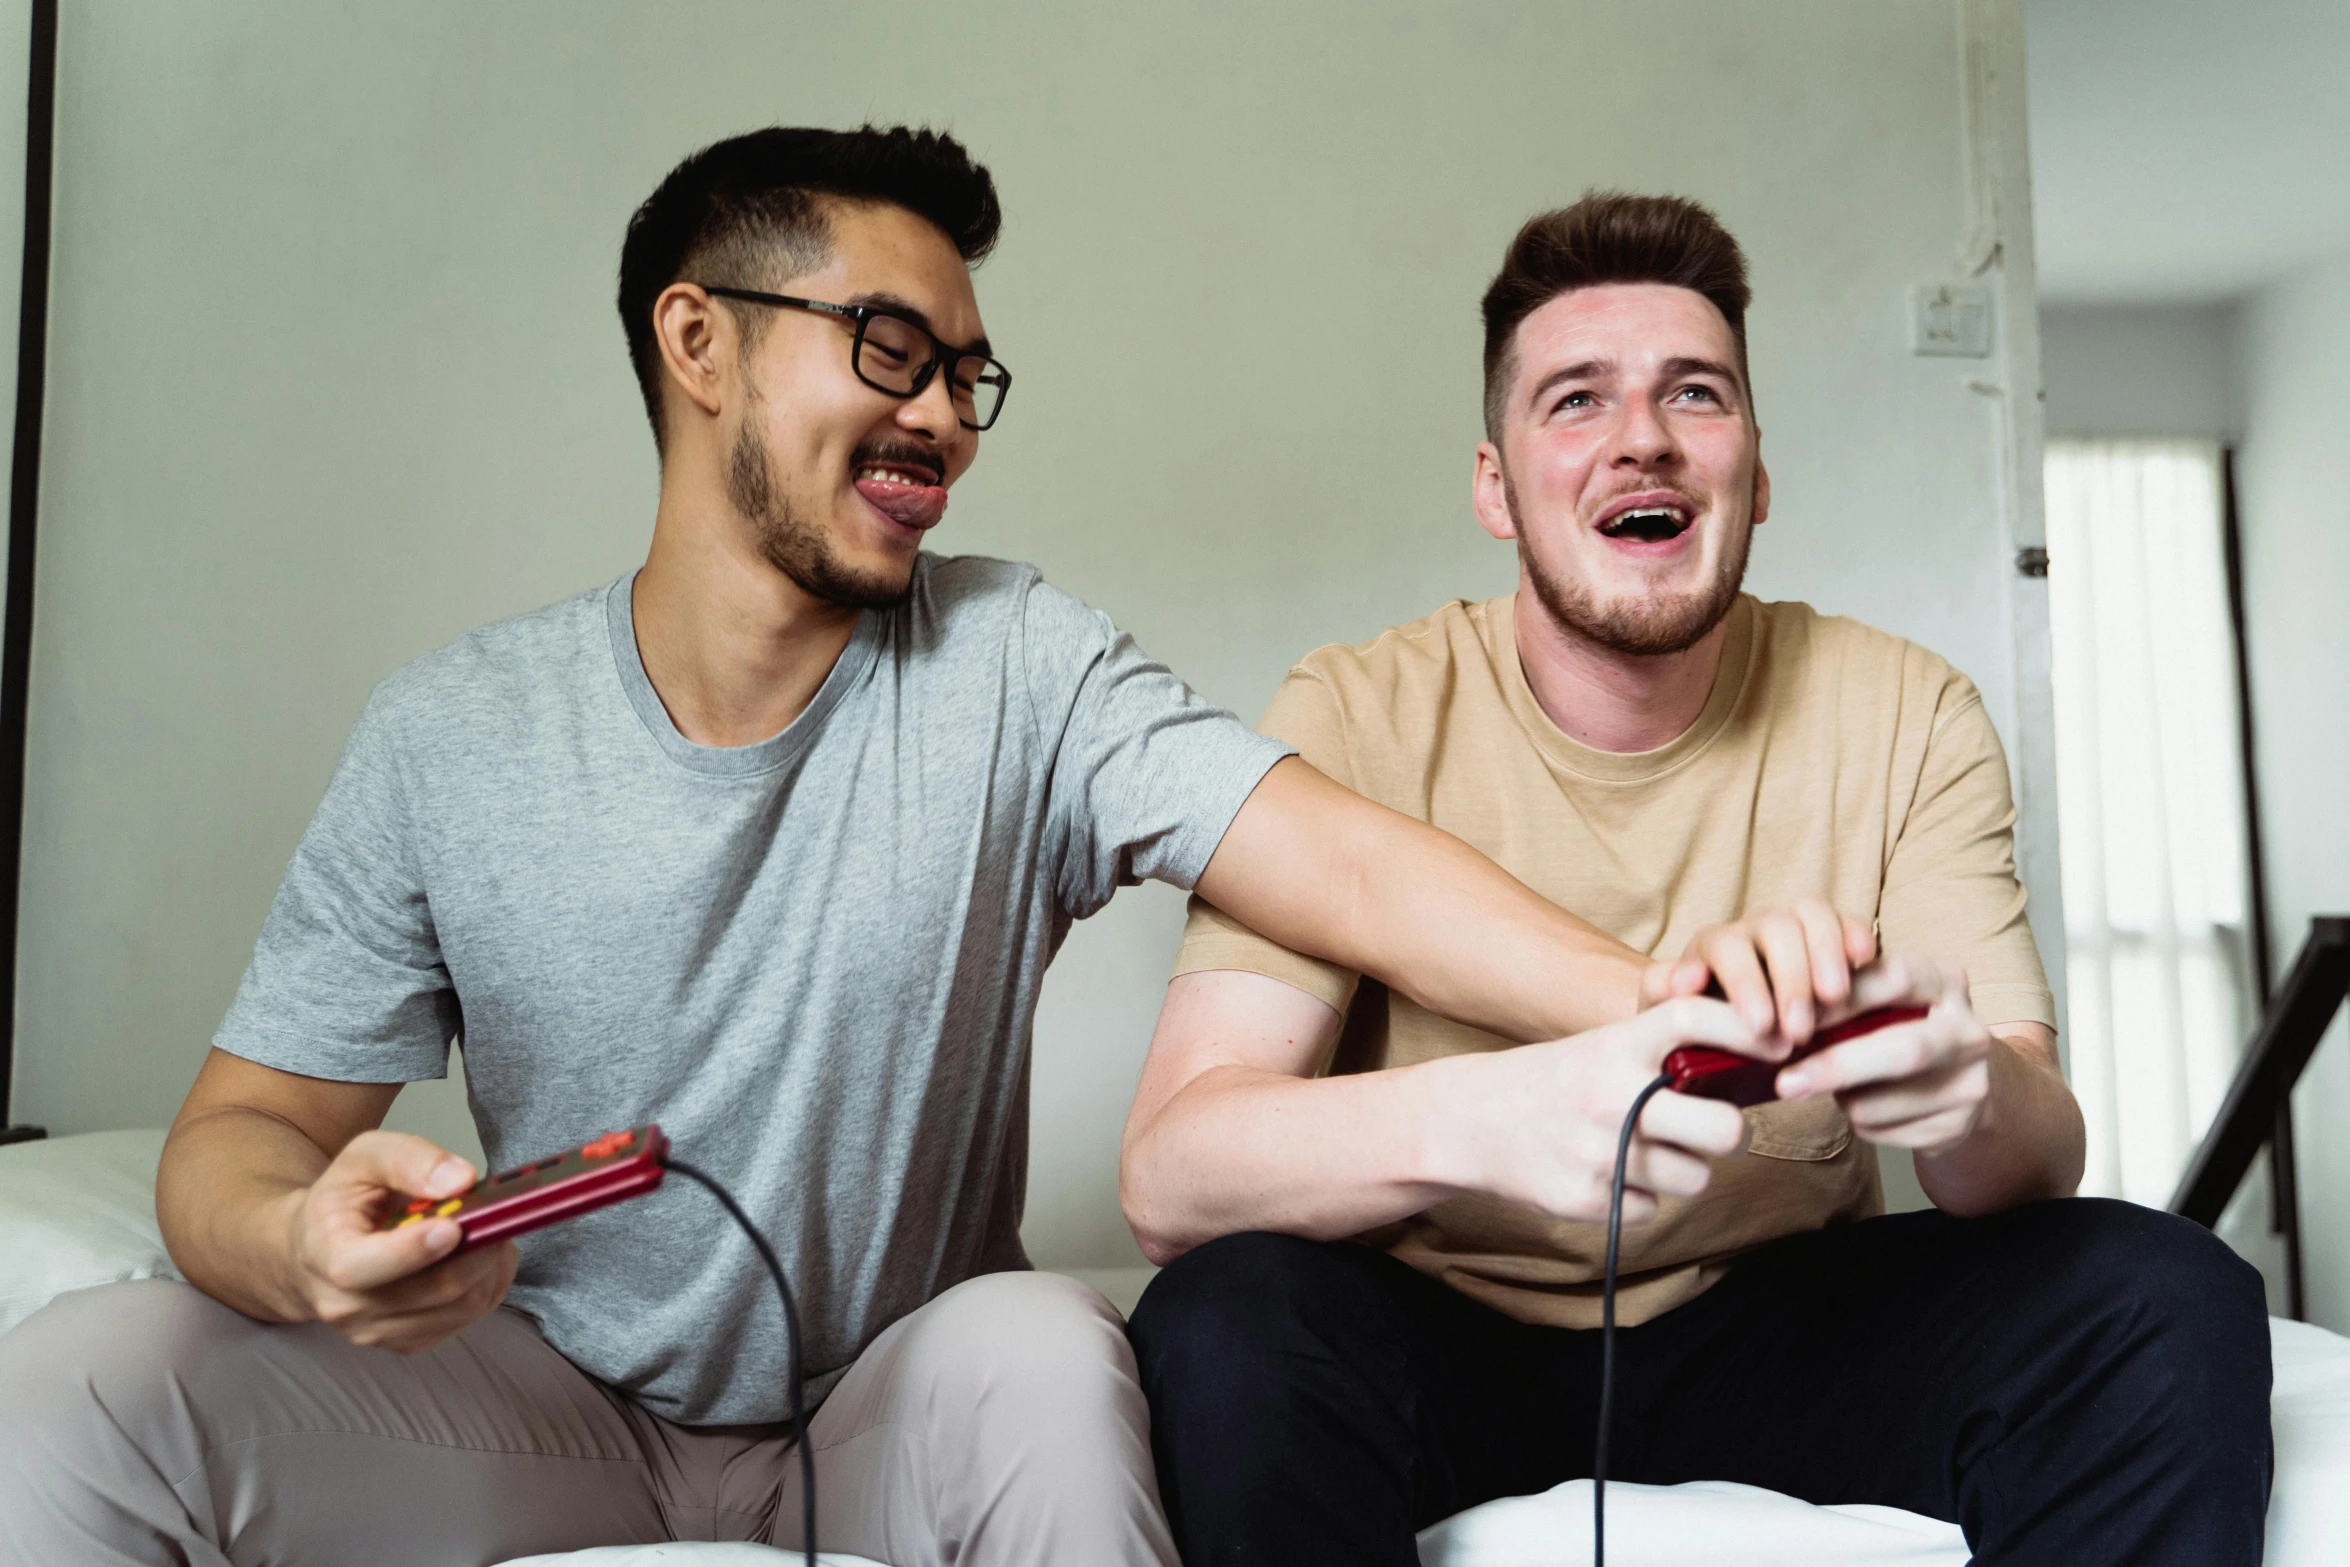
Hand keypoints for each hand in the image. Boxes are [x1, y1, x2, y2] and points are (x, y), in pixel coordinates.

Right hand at [284, 1130, 517, 1353]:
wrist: (315, 1251)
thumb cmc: (343, 1200)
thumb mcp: (364, 1158)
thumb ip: (408, 1159)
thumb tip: (461, 1181)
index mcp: (326, 1255)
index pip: (364, 1268)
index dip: (414, 1250)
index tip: (454, 1226)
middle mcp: (348, 1306)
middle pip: (434, 1289)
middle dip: (478, 1249)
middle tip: (497, 1214)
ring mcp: (377, 1332)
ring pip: (462, 1307)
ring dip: (490, 1266)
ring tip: (487, 1230)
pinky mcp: (407, 1343)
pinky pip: (468, 1318)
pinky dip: (488, 1284)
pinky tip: (479, 1255)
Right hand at [1434, 996, 1779, 1226]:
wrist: (1466, 1120)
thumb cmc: (1552, 1081)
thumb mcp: (1600, 1049)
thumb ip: (1660, 1055)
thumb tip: (1750, 1070)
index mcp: (1615, 1046)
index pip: (1693, 1021)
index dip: (1745, 1028)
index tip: (1777, 1042)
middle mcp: (1612, 1096)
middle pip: (1723, 1130)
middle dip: (1729, 1134)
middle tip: (1715, 1130)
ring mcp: (1600, 1152)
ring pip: (1693, 1178)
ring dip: (1682, 1169)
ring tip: (1646, 1151)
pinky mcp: (1587, 1199)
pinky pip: (1651, 1208)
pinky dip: (1639, 1197)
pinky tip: (1607, 1173)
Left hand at [1641, 898, 1877, 1042]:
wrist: (1728, 1033)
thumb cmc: (1701, 1029)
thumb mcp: (1673, 1017)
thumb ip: (1666, 996)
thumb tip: (1682, 981)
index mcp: (1714, 946)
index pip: (1725, 946)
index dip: (1743, 981)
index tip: (1758, 1024)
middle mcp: (1755, 929)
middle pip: (1774, 927)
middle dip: (1789, 977)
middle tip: (1799, 1029)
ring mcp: (1797, 928)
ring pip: (1812, 914)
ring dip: (1825, 952)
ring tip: (1835, 998)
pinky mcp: (1834, 941)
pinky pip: (1848, 923)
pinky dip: (1856, 934)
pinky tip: (1864, 958)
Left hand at [1775, 958, 1991, 1151]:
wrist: (1956, 1081)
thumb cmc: (1897, 1027)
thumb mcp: (1882, 998)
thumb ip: (1844, 997)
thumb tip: (1780, 1018)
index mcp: (1945, 981)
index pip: (1893, 979)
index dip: (1839, 1001)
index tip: (1790, 1018)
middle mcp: (1970, 1030)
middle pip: (1903, 1051)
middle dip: (1836, 1067)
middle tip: (1785, 1083)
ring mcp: (1971, 1082)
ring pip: (1882, 1102)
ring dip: (1842, 1099)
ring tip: (1837, 1086)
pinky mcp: (1957, 1127)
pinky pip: (1883, 1131)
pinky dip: (1859, 1123)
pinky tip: (1867, 1107)